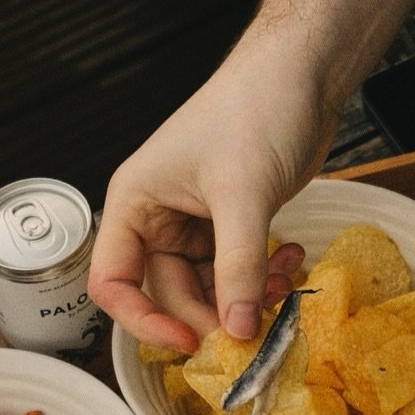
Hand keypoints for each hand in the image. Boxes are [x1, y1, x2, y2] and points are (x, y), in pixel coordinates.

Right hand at [89, 35, 338, 350]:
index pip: (114, 282)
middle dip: (214, 314)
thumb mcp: (244, 194)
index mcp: (136, 203)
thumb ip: (238, 267)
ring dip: (246, 297)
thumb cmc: (255, 110)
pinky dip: (263, 277)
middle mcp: (157, 217)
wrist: (300, 73)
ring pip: (209, 288)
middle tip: (256, 328)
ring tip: (284, 284)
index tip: (190, 341)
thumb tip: (237, 330)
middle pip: (169, 294)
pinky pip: (237, 272)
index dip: (144, 320)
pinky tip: (291, 259)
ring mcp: (194, 222)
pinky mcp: (230, 222)